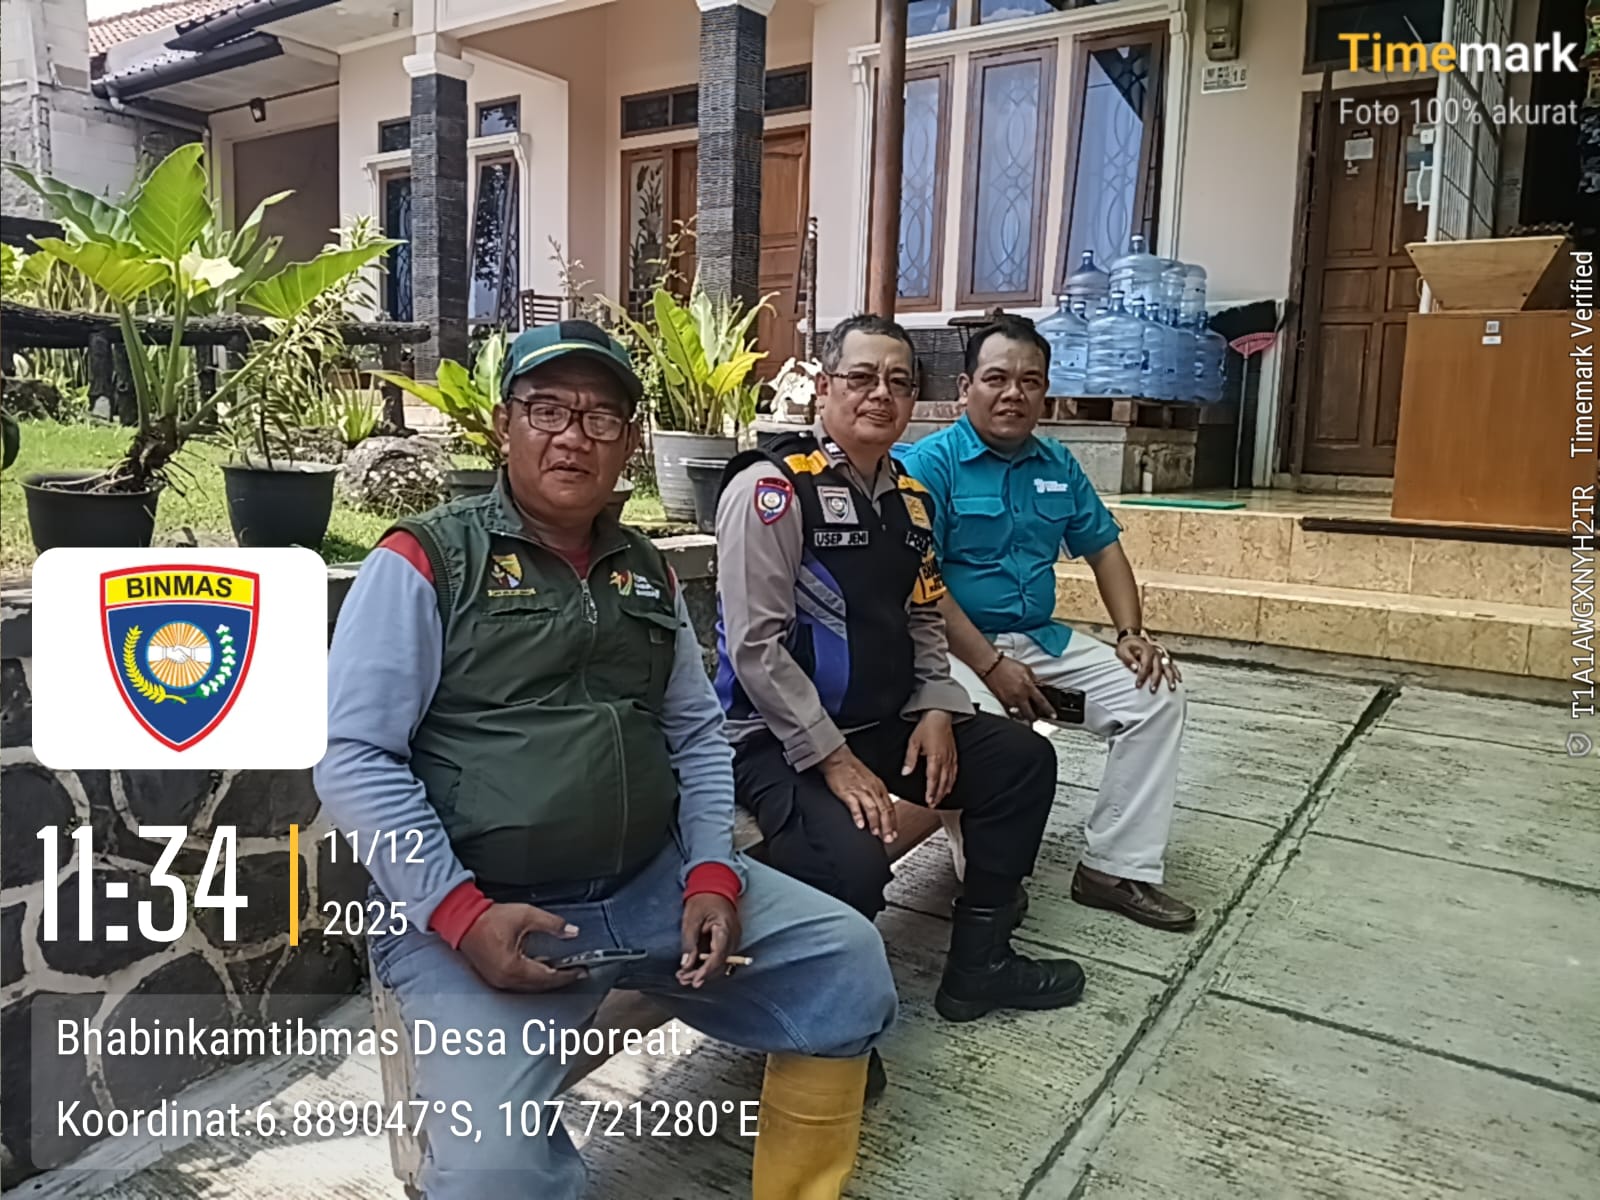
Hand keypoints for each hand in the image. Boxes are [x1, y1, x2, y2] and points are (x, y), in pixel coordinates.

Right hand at [457, 902, 586, 992]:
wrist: (462, 920)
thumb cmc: (490, 918)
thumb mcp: (526, 915)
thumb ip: (551, 924)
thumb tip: (572, 932)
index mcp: (513, 967)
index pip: (548, 976)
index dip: (567, 974)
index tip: (582, 971)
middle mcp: (505, 979)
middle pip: (540, 986)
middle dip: (561, 980)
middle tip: (578, 973)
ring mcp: (498, 981)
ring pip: (530, 987)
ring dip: (548, 981)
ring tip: (564, 972)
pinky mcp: (494, 978)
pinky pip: (520, 983)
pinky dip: (534, 979)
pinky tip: (543, 970)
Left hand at [678, 894, 741, 988]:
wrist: (713, 887)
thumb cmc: (702, 900)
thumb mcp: (691, 920)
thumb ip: (689, 943)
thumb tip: (686, 964)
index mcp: (725, 929)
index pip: (718, 956)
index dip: (706, 971)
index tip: (695, 980)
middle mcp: (733, 937)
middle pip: (720, 963)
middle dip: (702, 974)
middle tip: (684, 980)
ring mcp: (733, 939)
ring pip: (721, 963)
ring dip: (704, 972)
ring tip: (685, 977)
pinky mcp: (728, 941)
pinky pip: (720, 957)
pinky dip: (708, 964)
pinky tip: (695, 969)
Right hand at [819, 745, 897, 842]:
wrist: (839, 759)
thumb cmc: (852, 770)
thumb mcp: (870, 781)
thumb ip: (875, 796)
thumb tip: (880, 811)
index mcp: (879, 787)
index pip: (890, 807)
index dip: (893, 822)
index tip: (894, 834)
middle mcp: (872, 789)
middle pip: (883, 810)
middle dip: (887, 826)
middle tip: (888, 838)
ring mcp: (860, 791)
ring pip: (872, 809)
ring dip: (875, 822)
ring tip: (876, 833)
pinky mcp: (847, 792)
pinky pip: (855, 806)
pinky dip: (858, 816)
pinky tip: (860, 825)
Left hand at [904, 710, 957, 806]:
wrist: (940, 715)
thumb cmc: (927, 726)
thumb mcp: (913, 742)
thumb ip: (910, 759)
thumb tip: (905, 772)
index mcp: (935, 757)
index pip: (933, 779)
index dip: (931, 792)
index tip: (929, 801)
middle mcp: (945, 759)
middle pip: (942, 782)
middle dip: (938, 795)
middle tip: (933, 805)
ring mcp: (951, 757)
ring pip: (950, 778)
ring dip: (945, 790)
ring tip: (940, 799)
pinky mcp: (954, 754)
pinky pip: (955, 771)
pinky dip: (952, 781)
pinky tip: (949, 786)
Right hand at [983, 655, 1055, 721]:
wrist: (992, 666)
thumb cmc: (1007, 665)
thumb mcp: (1025, 669)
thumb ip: (1033, 678)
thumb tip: (1036, 684)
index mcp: (1028, 687)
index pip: (1041, 702)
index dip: (1049, 710)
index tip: (1053, 716)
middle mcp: (1019, 696)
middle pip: (1030, 714)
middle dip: (1034, 718)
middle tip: (1036, 718)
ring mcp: (1010, 701)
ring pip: (1019, 715)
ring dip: (1024, 716)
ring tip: (1025, 715)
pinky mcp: (1002, 702)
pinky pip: (1010, 712)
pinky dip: (1014, 713)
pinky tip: (1015, 711)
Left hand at [1116, 634, 1181, 692]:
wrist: (1132, 639)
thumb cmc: (1126, 647)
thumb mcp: (1122, 651)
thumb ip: (1129, 660)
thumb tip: (1136, 669)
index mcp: (1146, 650)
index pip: (1145, 665)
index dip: (1142, 676)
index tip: (1138, 686)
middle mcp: (1156, 653)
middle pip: (1158, 668)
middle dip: (1156, 680)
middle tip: (1152, 691)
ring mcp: (1161, 656)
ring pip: (1168, 667)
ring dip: (1170, 678)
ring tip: (1172, 688)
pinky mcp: (1163, 658)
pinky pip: (1172, 665)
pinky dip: (1176, 672)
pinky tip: (1179, 680)